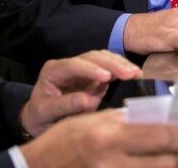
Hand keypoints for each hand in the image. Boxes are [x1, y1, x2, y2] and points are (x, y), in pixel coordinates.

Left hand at [19, 50, 140, 136]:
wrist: (40, 119)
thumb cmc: (41, 116)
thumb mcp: (47, 113)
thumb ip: (66, 105)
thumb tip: (88, 100)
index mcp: (54, 70)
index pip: (74, 65)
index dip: (91, 69)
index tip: (106, 77)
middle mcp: (69, 65)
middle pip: (92, 57)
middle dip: (112, 64)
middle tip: (129, 74)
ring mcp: (83, 70)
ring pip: (103, 58)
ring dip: (120, 64)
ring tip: (136, 73)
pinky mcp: (94, 76)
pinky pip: (110, 68)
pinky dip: (122, 70)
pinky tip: (135, 74)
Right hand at [21, 110, 177, 167]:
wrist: (39, 166)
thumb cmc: (66, 139)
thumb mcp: (94, 120)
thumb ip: (127, 120)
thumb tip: (160, 118)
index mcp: (110, 137)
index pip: (162, 137)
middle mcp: (113, 162)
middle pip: (167, 162)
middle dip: (177, 154)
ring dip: (165, 166)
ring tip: (162, 157)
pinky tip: (146, 166)